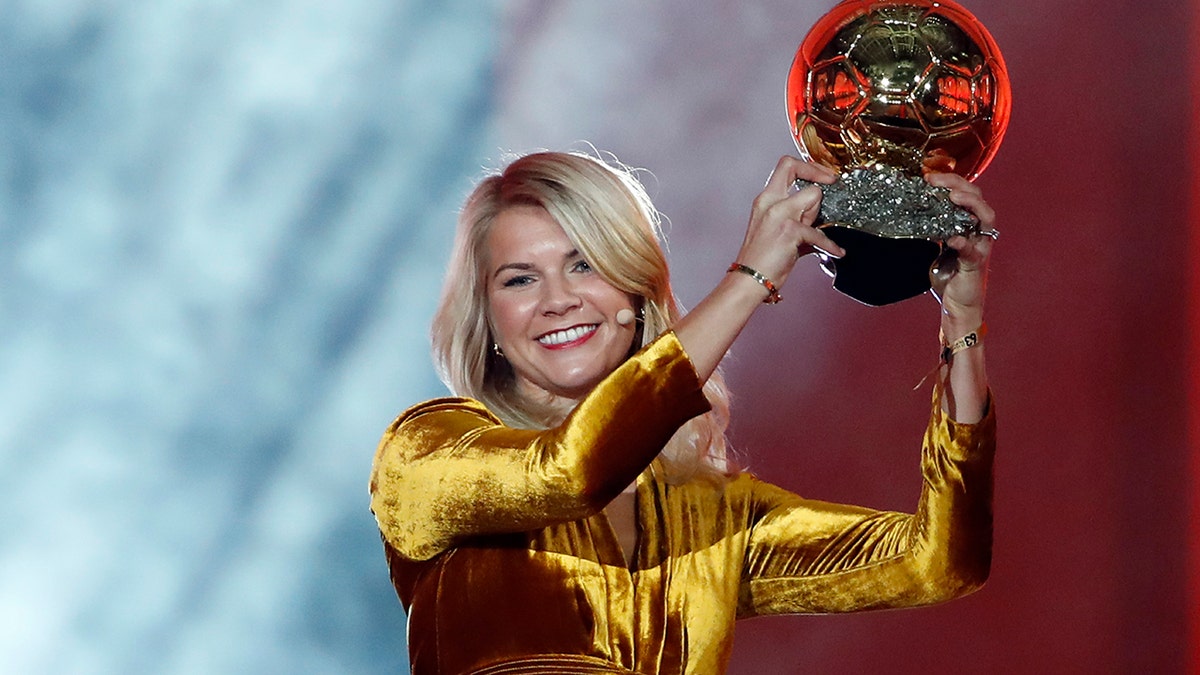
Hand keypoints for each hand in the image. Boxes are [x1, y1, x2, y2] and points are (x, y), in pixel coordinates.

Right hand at [734, 156, 845, 292]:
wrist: (749, 279)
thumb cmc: (760, 259)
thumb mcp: (773, 228)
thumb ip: (792, 215)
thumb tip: (815, 214)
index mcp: (765, 200)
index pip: (786, 165)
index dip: (808, 166)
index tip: (823, 176)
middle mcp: (770, 202)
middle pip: (795, 169)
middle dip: (817, 178)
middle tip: (828, 189)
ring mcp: (779, 214)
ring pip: (813, 196)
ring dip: (817, 215)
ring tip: (812, 234)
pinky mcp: (790, 231)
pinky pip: (819, 232)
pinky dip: (830, 245)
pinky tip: (835, 251)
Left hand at [925, 172, 995, 327]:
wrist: (957, 302)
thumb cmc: (948, 272)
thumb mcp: (936, 243)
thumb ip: (931, 226)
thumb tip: (911, 208)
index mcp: (968, 222)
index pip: (966, 192)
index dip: (950, 181)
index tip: (928, 175)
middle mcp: (978, 230)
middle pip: (977, 198)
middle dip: (958, 184)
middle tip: (936, 180)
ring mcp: (980, 246)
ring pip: (986, 217)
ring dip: (971, 204)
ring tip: (954, 196)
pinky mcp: (976, 264)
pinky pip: (973, 251)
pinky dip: (964, 243)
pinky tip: (953, 238)